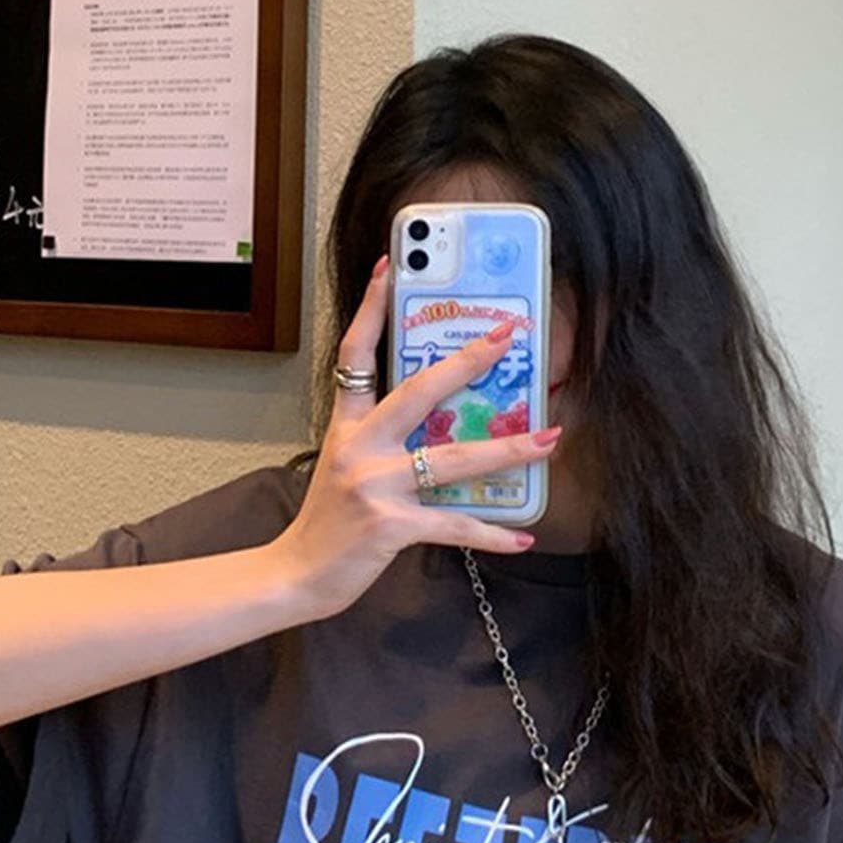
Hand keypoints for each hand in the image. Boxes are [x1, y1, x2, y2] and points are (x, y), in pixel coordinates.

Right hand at [271, 254, 560, 617]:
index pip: (355, 355)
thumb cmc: (326, 527)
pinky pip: (454, 524)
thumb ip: (381, 447)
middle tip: (506, 336)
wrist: (294, 574)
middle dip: (467, 360)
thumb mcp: (344, 471)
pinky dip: (491, 534)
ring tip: (549, 440)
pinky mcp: (390, 525)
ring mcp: (375, 485)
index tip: (390, 267)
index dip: (372, 308)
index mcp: (346, 428)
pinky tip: (522, 537)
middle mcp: (360, 448)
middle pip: (419, 390)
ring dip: (509, 450)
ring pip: (453, 458)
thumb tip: (439, 435)